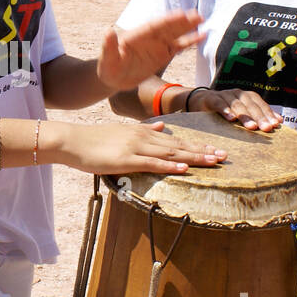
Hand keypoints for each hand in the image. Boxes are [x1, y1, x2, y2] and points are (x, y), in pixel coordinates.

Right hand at [56, 120, 225, 174]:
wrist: (72, 140)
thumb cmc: (94, 139)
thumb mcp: (122, 130)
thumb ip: (142, 130)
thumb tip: (160, 128)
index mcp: (143, 132)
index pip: (176, 141)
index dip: (197, 145)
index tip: (215, 149)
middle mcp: (144, 138)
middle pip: (179, 146)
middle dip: (203, 151)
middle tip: (224, 156)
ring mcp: (136, 148)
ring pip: (171, 154)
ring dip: (194, 158)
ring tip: (213, 161)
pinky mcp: (126, 159)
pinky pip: (152, 163)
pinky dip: (170, 166)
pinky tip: (184, 168)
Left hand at [98, 10, 204, 90]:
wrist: (114, 78)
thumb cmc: (108, 68)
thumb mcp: (107, 60)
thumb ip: (109, 47)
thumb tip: (108, 32)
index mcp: (137, 36)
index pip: (154, 26)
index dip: (167, 21)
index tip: (180, 15)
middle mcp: (149, 38)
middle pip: (167, 28)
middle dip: (181, 22)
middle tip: (196, 15)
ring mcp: (157, 46)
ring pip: (175, 35)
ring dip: (188, 28)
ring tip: (202, 21)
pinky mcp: (163, 55)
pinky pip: (178, 47)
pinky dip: (189, 42)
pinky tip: (201, 37)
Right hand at [189, 87, 282, 130]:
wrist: (200, 101)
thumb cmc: (225, 110)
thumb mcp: (242, 112)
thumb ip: (258, 115)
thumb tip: (279, 121)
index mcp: (247, 96)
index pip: (260, 104)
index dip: (268, 113)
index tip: (275, 125)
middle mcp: (237, 94)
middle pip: (250, 105)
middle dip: (259, 117)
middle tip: (266, 128)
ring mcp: (224, 95)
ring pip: (236, 105)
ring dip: (245, 116)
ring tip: (251, 127)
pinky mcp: (211, 99)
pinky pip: (219, 104)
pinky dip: (225, 110)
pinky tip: (230, 118)